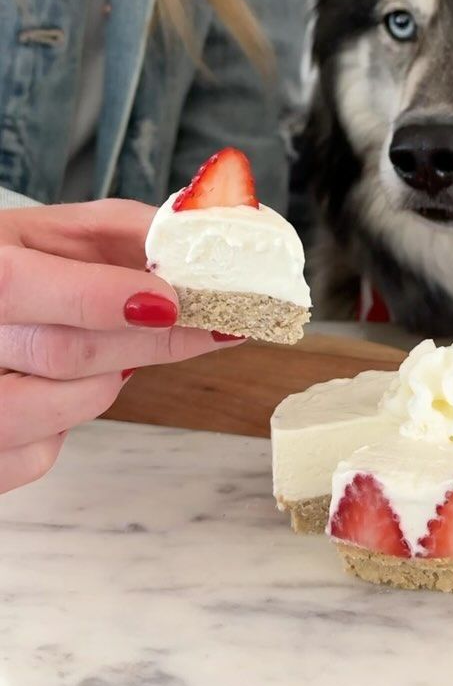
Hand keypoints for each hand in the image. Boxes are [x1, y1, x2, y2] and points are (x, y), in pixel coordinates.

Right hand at [0, 199, 242, 493]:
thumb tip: (202, 244)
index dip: (95, 297)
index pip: (15, 285)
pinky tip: (60, 387)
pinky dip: (69, 421)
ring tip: (113, 353)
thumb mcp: (59, 229)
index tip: (168, 303)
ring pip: (58, 409)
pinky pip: (39, 456)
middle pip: (60, 354)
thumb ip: (128, 232)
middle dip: (147, 342)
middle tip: (201, 327)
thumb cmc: (17, 265)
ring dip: (106, 382)